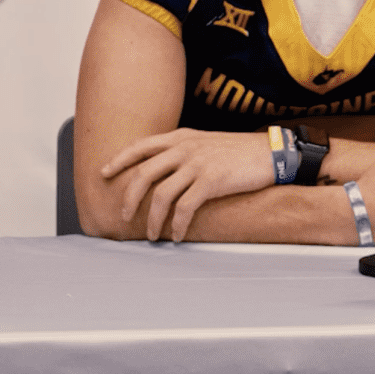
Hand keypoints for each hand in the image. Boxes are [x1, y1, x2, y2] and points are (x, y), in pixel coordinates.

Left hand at [100, 128, 276, 241]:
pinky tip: (177, 235)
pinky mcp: (211, 181)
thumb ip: (184, 151)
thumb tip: (164, 170)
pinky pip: (185, 208)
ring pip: (161, 195)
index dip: (119, 160)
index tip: (104, 173)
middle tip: (124, 217)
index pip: (141, 146)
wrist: (270, 152)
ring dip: (152, 219)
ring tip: (151, 234)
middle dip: (129, 198)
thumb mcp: (206, 142)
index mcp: (181, 138)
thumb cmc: (239, 151)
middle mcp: (184, 148)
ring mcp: (197, 164)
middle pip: (143, 174)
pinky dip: (177, 225)